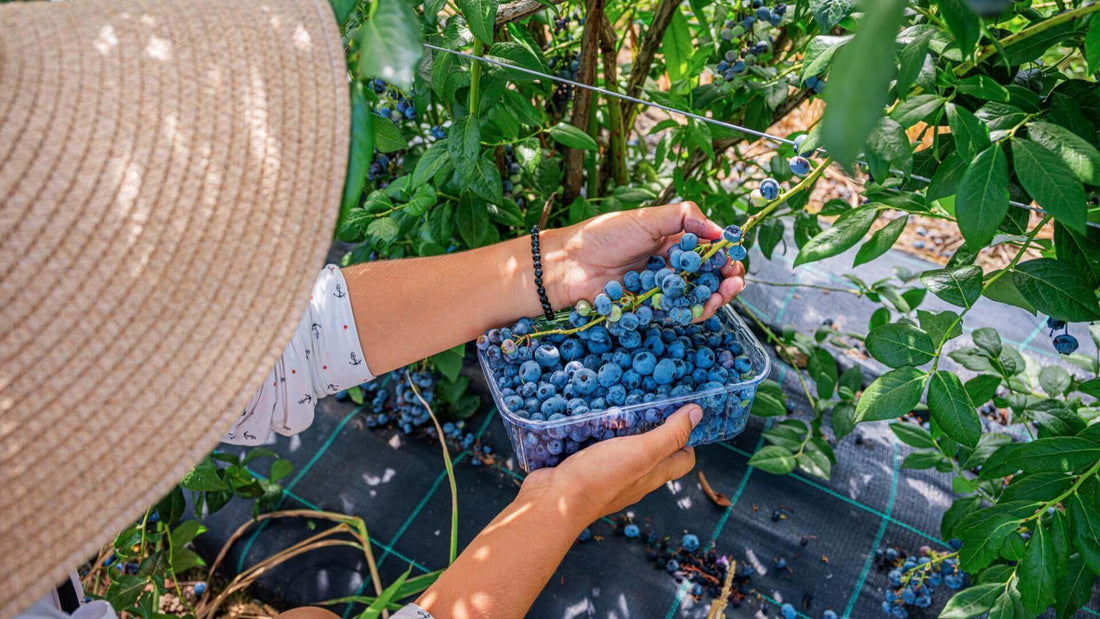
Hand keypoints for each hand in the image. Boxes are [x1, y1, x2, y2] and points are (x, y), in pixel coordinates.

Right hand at [519, 403, 702, 523]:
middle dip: (655, 426)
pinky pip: (595, 448)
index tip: (681, 413)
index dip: (688, 438)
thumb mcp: (642, 452)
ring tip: (619, 402)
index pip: (683, 460)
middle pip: (653, 452)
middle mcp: (633, 478)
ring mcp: (607, 475)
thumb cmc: (600, 477)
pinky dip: (596, 432)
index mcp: (652, 476)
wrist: (553, 501)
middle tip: (649, 399)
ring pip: (622, 449)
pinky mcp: (583, 469)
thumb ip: (669, 435)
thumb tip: (698, 414)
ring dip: (622, 427)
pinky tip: (590, 417)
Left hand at [540, 202, 745, 321]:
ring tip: (720, 296)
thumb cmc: (603, 235)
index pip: (708, 248)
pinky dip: (693, 312)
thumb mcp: (646, 217)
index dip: (725, 255)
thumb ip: (684, 218)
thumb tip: (720, 230)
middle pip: (708, 275)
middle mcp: (669, 264)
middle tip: (734, 283)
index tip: (734, 259)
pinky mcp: (650, 308)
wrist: (569, 264)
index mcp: (671, 239)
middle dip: (726, 280)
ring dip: (714, 298)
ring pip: (697, 296)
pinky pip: (677, 313)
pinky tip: (701, 308)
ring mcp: (661, 288)